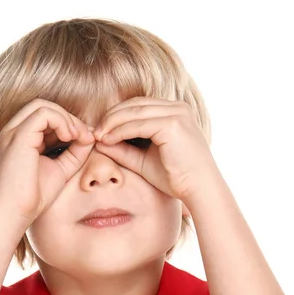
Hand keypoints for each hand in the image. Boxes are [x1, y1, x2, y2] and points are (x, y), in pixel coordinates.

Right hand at [0, 99, 95, 222]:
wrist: (15, 213)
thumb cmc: (34, 197)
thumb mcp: (61, 169)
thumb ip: (75, 152)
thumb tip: (90, 135)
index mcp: (21, 139)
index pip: (46, 118)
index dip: (68, 124)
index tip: (86, 140)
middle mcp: (13, 131)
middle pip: (44, 107)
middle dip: (69, 118)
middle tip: (86, 136)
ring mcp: (13, 132)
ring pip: (43, 106)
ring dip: (67, 119)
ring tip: (78, 137)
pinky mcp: (18, 136)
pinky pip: (43, 114)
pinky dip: (62, 121)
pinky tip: (71, 138)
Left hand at [92, 97, 213, 202]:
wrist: (199, 190)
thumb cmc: (176, 178)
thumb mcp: (144, 161)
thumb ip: (123, 150)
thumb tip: (99, 142)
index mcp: (175, 112)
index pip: (140, 106)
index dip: (116, 115)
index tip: (99, 130)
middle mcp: (178, 108)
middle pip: (135, 104)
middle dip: (111, 116)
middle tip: (94, 131)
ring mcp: (177, 114)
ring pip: (134, 111)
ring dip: (112, 123)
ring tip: (97, 136)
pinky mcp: (172, 124)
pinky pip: (138, 124)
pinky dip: (119, 131)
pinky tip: (107, 140)